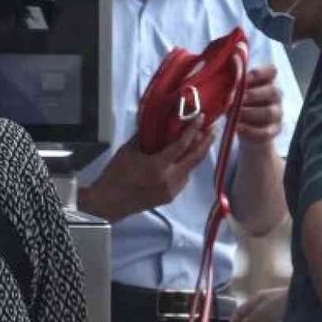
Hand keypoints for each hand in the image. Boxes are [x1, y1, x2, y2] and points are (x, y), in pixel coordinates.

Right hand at [80, 118, 213, 221]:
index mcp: (157, 167)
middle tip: (212, 129)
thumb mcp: (127, 151)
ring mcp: (172, 190)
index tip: (201, 118)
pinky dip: (185, 166)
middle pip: (195, 158)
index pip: (181, 145)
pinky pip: (184, 178)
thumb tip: (157, 123)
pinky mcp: (171, 197)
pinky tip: (181, 160)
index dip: (193, 130)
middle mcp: (169, 180)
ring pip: (191, 169)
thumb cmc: (115, 175)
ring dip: (195, 154)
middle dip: (206, 142)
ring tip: (199, 141)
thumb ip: (145, 137)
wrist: (109, 203)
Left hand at [236, 65, 283, 145]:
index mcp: (267, 81)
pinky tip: (237, 127)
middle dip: (252, 94)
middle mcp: (275, 96)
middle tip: (233, 98)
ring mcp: (276, 114)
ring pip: (268, 112)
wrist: (245, 129)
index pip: (271, 71)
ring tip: (232, 113)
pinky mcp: (273, 131)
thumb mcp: (235, 92)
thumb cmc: (238, 104)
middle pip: (272, 91)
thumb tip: (219, 78)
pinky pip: (265, 132)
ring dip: (249, 112)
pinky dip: (250, 130)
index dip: (258, 73)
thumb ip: (232, 85)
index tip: (243, 77)